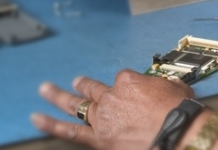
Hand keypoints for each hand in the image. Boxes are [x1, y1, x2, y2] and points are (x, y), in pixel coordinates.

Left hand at [31, 69, 192, 149]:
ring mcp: (103, 117)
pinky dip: (52, 125)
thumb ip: (164, 87)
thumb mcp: (176, 89)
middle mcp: (112, 96)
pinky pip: (70, 131)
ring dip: (57, 96)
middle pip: (93, 88)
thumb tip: (168, 87)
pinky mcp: (98, 138)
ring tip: (45, 89)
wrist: (177, 133)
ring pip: (76, 105)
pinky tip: (37, 118)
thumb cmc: (180, 112)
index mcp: (131, 81)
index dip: (126, 87)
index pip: (122, 80)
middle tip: (75, 81)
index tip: (131, 92)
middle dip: (83, 84)